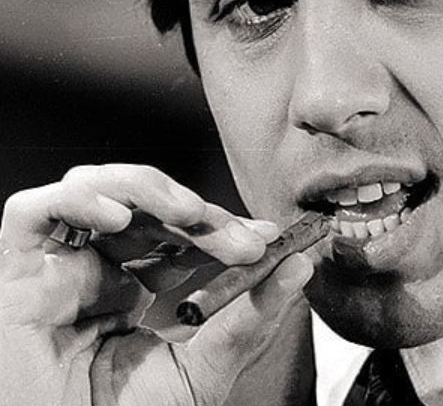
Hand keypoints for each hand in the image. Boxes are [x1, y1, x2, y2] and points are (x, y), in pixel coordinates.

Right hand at [0, 164, 314, 405]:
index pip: (184, 230)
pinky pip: (30, 211)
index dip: (223, 225)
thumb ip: (251, 319)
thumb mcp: (205, 369)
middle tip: (239, 241)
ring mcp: (61, 266)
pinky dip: (77, 198)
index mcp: (143, 284)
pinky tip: (119, 217)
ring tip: (188, 213)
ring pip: (95, 186)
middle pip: (147, 203)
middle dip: (199, 211)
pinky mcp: (19, 273)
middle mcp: (102, 267)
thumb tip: (300, 267)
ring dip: (148, 187)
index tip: (265, 239)